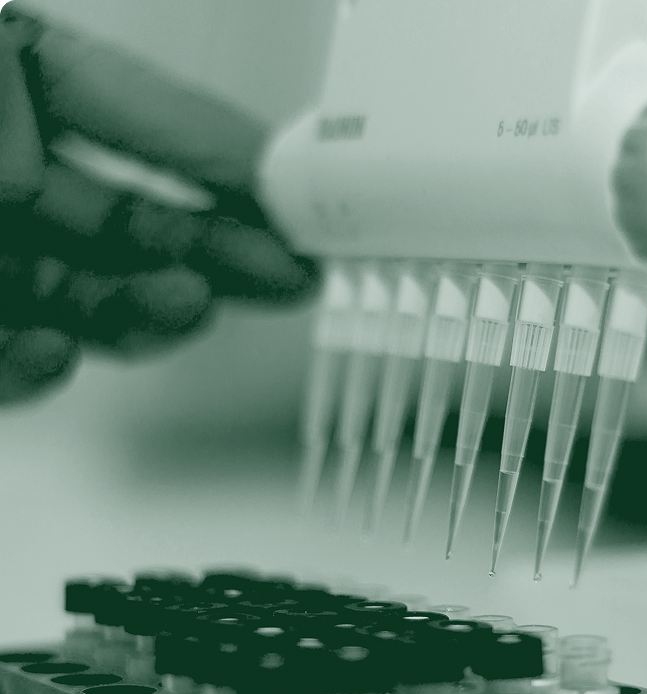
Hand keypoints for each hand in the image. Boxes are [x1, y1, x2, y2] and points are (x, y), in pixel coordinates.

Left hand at [0, 5, 318, 404]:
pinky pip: (5, 367)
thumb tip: (230, 152)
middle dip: (222, 255)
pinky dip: (36, 372)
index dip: (229, 162)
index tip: (301, 195)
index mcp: (16, 88)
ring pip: (86, 305)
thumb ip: (124, 108)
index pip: (150, 129)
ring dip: (146, 314)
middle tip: (286, 274)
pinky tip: (57, 352)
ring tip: (189, 307)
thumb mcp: (3, 51)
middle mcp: (5, 184)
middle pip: (137, 230)